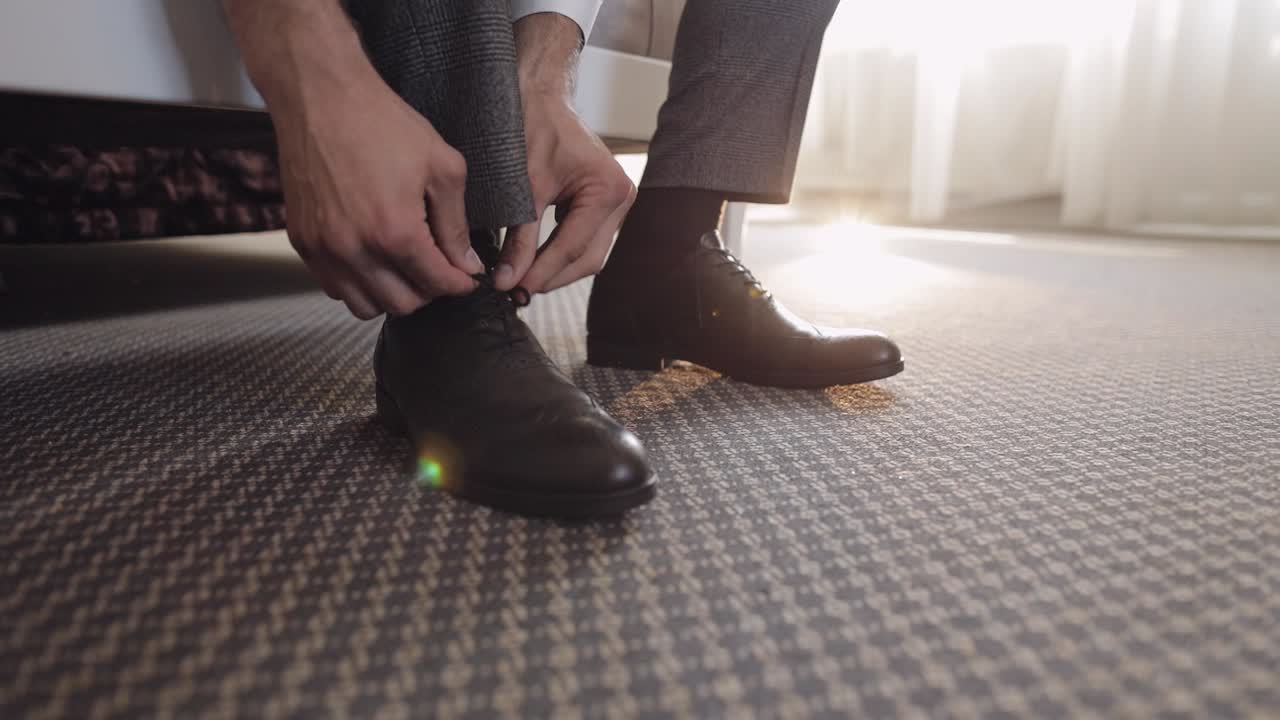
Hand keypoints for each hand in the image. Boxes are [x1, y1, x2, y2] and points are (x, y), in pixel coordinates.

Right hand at [225, 0, 481, 318]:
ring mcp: (323, 248)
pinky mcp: (302, 241)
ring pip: (366, 305)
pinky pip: (334, 287)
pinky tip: (373, 260)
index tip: (466, 277)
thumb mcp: (441, 166)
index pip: (437, 283)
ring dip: (392, 294)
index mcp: (395, 231)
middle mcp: (355, 248)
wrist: (320, 96)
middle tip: (438, 268)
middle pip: (404, 304)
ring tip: (405, 268)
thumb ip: (456, 223)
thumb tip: (466, 263)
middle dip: (429, 291)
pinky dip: (358, 285)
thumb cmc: (380, 122)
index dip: (460, 283)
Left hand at [497, 13, 635, 293]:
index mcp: (608, 189)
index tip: (512, 289)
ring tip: (521, 282)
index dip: (542, 273)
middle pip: (587, 258)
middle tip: (515, 291)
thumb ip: (519, 237)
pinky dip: (560, 254)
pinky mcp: (601, 204)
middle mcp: (620, 198)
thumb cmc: (533, 125)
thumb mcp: (524, 185)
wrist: (538, 94)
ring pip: (588, 255)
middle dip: (552, 277)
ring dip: (556, 271)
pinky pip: (584, 241)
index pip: (573, 246)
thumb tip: (508, 279)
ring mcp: (615, 203)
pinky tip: (534, 263)